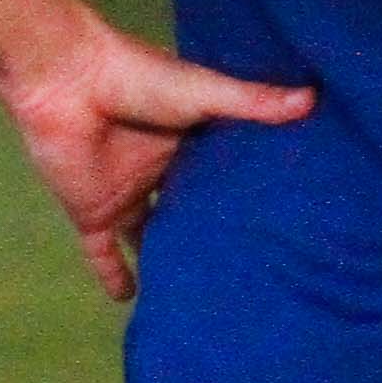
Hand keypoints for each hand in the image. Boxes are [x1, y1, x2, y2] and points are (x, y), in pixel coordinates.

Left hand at [0, 16, 311, 301]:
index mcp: (187, 140)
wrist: (66, 79)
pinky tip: (136, 305)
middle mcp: (159, 172)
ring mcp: (126, 194)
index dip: (245, 197)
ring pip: (152, 237)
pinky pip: (104, 255)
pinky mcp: (94, 213)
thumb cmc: (136, 76)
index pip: (220, 176)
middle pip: (189, 211)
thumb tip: (315, 100)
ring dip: (169, 262)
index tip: (283, 223)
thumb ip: (252, 102)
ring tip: (203, 297)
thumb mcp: (203, 90)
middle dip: (212, 236)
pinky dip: (116, 277)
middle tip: (253, 271)